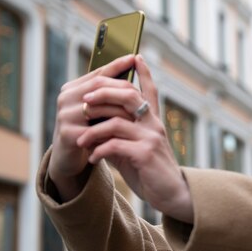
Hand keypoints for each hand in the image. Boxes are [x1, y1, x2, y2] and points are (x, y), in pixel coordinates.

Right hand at [48, 55, 136, 200]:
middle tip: (142, 93)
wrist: (68, 157)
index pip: (98, 73)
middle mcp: (65, 98)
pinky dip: (114, 130)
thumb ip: (107, 91)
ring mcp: (65, 115)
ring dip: (122, 111)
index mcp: (72, 88)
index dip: (117, 65)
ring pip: (101, 108)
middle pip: (100, 87)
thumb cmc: (86, 128)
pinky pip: (97, 129)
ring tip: (140, 113)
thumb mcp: (95, 108)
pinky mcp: (68, 134)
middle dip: (123, 89)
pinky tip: (128, 132)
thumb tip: (131, 64)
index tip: (134, 57)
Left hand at [76, 55, 193, 222]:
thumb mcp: (133, 150)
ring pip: (116, 122)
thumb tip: (95, 126)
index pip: (150, 90)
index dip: (144, 73)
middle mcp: (153, 124)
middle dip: (103, 93)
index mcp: (152, 121)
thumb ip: (118, 136)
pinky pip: (116, 146)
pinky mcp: (146, 154)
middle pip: (128, 96)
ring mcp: (151, 138)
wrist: (172, 194)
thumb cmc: (150, 172)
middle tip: (84, 100)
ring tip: (80, 140)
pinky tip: (92, 159)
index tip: (135, 56)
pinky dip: (99, 151)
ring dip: (93, 130)